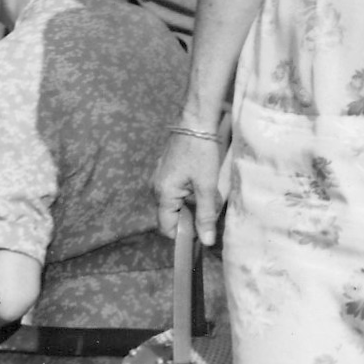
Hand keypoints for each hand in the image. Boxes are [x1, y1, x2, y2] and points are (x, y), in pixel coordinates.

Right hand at [154, 128, 223, 247]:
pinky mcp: (165, 169)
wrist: (196, 121)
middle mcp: (156, 188)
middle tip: (208, 212)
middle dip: (188, 219)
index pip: (166, 228)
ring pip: (173, 203)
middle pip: (170, 216)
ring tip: (206, 196)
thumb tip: (206, 241)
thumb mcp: (207, 186)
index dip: (183, 235)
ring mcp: (159, 177)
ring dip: (189, 205)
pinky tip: (201, 184)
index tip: (201, 234)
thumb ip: (205, 215)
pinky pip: (174, 190)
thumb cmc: (202, 153)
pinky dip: (187, 193)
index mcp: (163, 194)